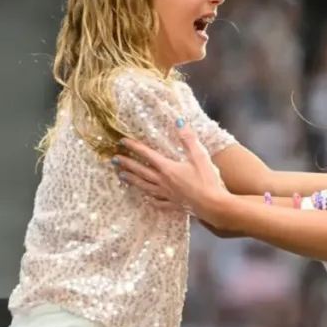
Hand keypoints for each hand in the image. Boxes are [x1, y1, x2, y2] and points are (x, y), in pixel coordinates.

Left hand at [115, 118, 229, 222]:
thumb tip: (178, 121)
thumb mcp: (199, 155)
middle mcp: (163, 181)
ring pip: (145, 186)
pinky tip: (146, 198)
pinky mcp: (174, 205)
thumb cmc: (207, 180)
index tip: (122, 142)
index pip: (147, 155)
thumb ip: (188, 138)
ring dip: (132, 180)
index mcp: (168, 168)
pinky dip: (150, 199)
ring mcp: (167, 195)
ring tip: (121, 177)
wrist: (213, 205)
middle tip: (113, 159)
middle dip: (127, 164)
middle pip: (141, 171)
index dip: (134, 147)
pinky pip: (158, 202)